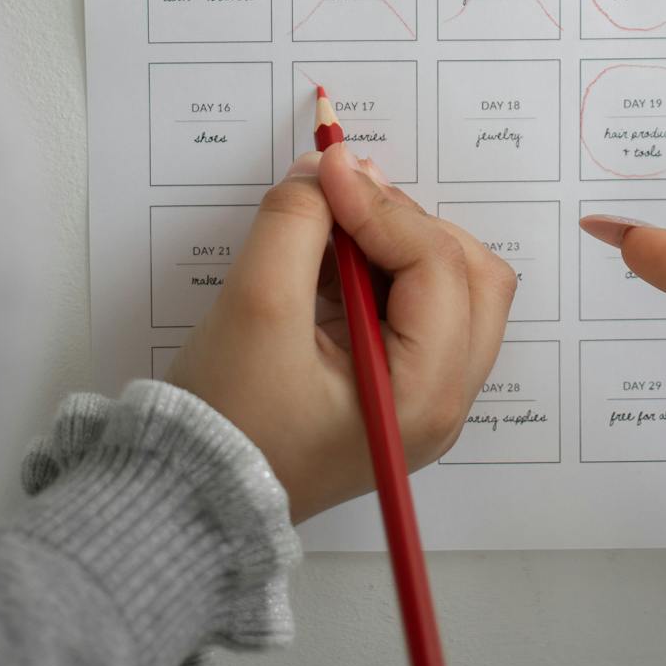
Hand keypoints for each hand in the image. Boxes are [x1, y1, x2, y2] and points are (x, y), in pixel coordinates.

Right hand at [170, 151, 515, 522]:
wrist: (195, 496)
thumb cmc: (227, 420)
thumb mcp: (255, 305)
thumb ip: (296, 224)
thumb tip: (327, 170)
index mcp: (423, 395)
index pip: (436, 266)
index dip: (383, 206)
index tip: (327, 169)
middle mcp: (443, 400)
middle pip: (470, 275)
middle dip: (407, 224)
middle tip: (340, 201)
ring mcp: (426, 396)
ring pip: (452, 287)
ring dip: (398, 244)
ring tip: (330, 232)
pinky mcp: (400, 386)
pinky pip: (420, 309)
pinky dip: (385, 271)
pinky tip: (329, 262)